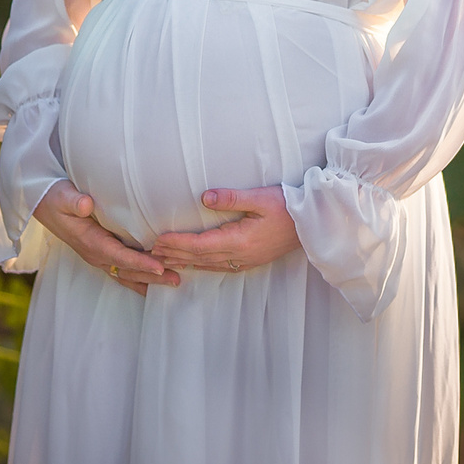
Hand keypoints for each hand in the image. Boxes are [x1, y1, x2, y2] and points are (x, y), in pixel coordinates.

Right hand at [33, 183, 178, 295]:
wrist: (43, 204)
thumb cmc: (55, 198)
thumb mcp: (62, 196)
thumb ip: (73, 201)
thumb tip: (85, 205)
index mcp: (90, 242)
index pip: (119, 256)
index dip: (139, 262)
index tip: (159, 265)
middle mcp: (96, 254)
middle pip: (128, 271)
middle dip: (152, 276)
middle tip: (177, 278)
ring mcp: (99, 256)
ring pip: (128, 274)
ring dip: (150, 279)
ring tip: (175, 281)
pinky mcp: (103, 254)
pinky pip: (124, 271)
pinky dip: (141, 277)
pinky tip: (156, 281)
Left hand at [150, 186, 297, 274]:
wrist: (313, 224)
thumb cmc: (288, 206)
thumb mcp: (260, 197)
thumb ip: (231, 198)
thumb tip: (204, 197)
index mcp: (240, 240)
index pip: (200, 244)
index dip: (177, 243)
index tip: (158, 240)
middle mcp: (240, 255)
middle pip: (199, 257)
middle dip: (174, 254)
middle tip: (150, 251)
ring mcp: (246, 260)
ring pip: (208, 264)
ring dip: (184, 261)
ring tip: (163, 258)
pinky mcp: (251, 260)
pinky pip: (219, 266)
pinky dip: (201, 264)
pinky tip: (193, 263)